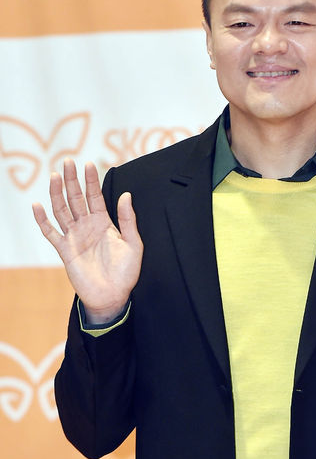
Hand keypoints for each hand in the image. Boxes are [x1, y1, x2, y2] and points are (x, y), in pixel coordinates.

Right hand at [32, 159, 142, 323]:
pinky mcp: (65, 250)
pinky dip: (43, 220)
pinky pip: (51, 233)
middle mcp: (87, 227)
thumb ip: (128, 220)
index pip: (96, 197)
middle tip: (67, 162)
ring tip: (54, 176)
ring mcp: (75, 237)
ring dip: (57, 194)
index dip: (91, 181)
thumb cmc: (126, 271)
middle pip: (77, 199)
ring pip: (62, 211)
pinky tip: (37, 206)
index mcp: (104, 223)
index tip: (88, 164)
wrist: (113, 296)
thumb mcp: (134, 243)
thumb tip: (126, 195)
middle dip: (72, 180)